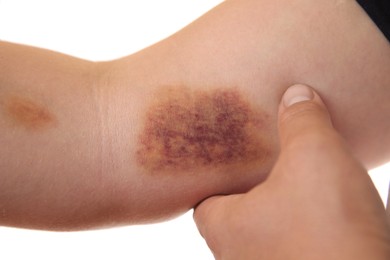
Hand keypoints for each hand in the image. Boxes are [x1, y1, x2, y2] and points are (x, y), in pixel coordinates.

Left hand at [194, 84, 389, 259]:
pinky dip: (303, 228)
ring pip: (267, 233)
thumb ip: (302, 122)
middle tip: (266, 165)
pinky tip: (323, 214)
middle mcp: (239, 256)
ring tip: (297, 185)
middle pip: (234, 216)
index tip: (230, 160)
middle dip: (249, 191)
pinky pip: (295, 245)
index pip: (203, 201)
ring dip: (280, 210)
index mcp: (226, 226)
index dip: (214, 179)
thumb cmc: (326, 228)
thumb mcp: (314, 156)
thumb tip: (296, 95)